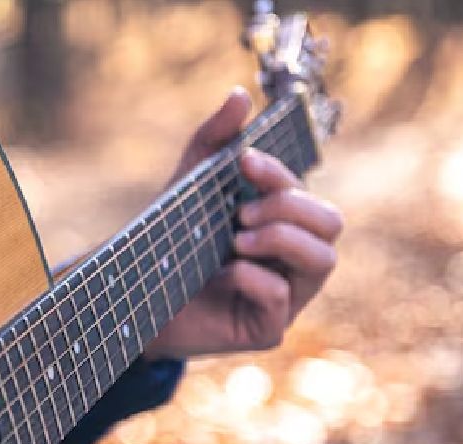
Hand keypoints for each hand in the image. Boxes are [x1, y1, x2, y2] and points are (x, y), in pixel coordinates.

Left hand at [144, 88, 342, 360]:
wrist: (131, 298)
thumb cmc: (168, 243)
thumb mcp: (188, 185)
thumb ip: (213, 140)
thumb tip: (241, 96)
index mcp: (283, 224)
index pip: (307, 193)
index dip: (282, 174)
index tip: (244, 161)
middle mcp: (292, 260)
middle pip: (331, 223)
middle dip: (289, 207)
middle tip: (240, 213)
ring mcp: (284, 297)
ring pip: (324, 261)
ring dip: (283, 240)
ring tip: (237, 239)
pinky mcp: (265, 329)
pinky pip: (283, 300)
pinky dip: (258, 278)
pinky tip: (227, 273)